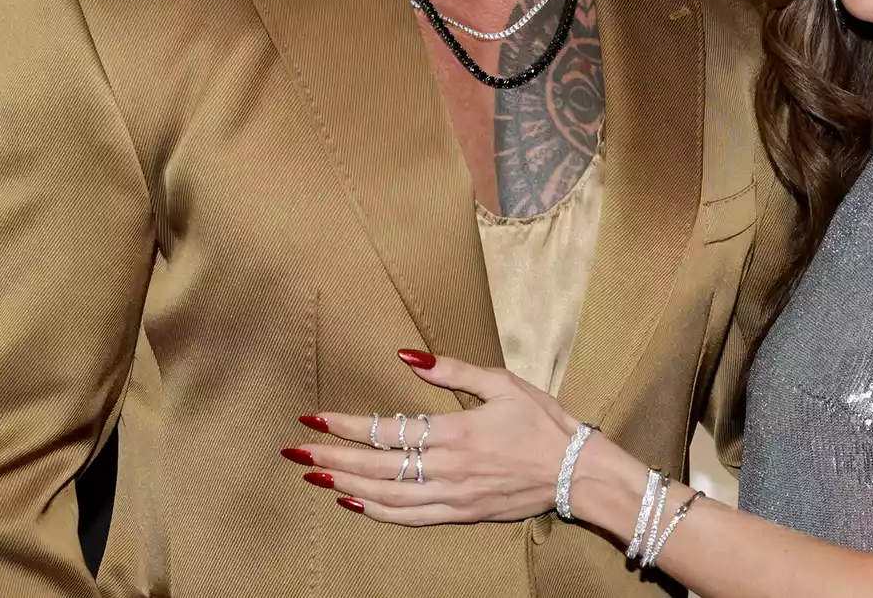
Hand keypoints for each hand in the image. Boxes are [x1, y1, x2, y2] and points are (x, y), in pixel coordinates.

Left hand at [283, 351, 580, 524]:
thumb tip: (406, 355)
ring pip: (387, 497)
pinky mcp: (462, 514)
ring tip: (316, 475)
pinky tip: (354, 503)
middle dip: (332, 458)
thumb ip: (452, 370)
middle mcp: (449, 468)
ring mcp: (454, 496)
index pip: (387, 430)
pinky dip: (378, 513)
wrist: (576, 472)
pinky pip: (411, 517)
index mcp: (456, 432)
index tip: (314, 417)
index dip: (346, 424)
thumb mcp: (502, 383)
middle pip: (377, 467)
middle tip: (296, 451)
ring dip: (347, 486)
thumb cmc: (543, 421)